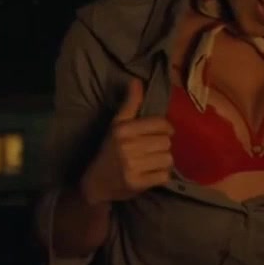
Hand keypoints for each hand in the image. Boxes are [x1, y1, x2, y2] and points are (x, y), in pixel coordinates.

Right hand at [78, 78, 173, 204]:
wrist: (95, 183)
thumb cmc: (109, 151)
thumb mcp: (116, 126)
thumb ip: (130, 104)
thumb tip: (136, 80)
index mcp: (122, 129)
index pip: (160, 124)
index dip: (165, 128)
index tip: (160, 134)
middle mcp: (126, 146)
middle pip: (166, 142)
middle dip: (162, 146)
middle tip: (152, 150)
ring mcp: (132, 166)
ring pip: (168, 158)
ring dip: (163, 161)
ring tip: (152, 162)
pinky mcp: (137, 184)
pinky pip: (164, 175)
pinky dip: (161, 176)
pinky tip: (150, 174)